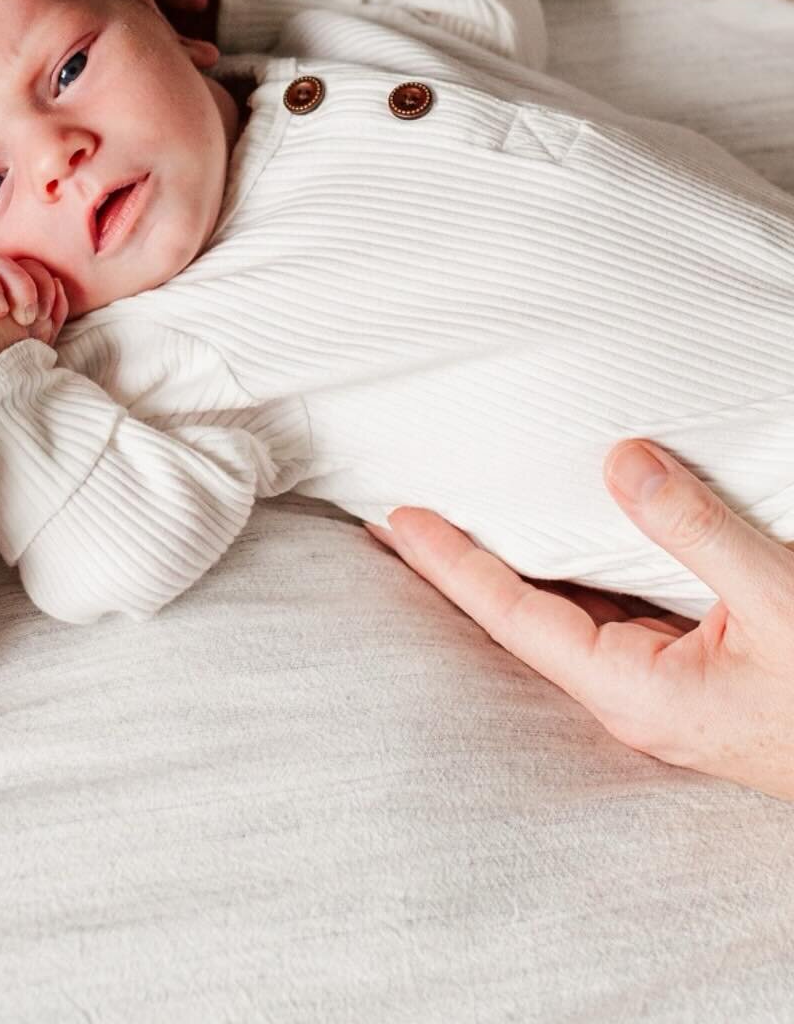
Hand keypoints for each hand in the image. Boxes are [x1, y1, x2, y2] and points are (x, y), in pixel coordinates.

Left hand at [373, 438, 793, 800]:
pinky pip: (611, 612)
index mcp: (635, 691)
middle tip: (397, 509)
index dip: (451, 563)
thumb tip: (620, 459)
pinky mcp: (689, 675)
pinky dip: (574, 568)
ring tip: (455, 513)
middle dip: (461, 564)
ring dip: (515, 564)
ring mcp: (661, 688)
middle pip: (523, 618)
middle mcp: (633, 695)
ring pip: (566, 615)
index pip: (514, 616)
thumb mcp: (775, 598)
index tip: (398, 517)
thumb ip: (694, 529)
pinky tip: (556, 535)